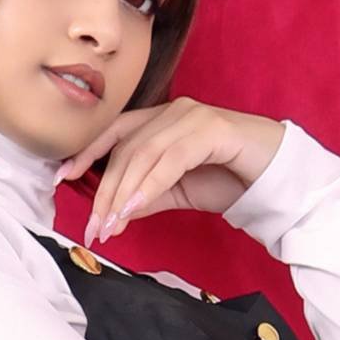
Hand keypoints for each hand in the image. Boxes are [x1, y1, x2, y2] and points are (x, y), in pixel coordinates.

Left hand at [56, 100, 286, 247]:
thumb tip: (113, 211)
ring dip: (123, 194)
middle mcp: (173, 111)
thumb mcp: (177, 192)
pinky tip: (135, 209)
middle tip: (95, 228)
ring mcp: (192, 117)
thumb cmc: (230, 179)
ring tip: (111, 226)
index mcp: (162, 120)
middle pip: (125, 150)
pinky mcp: (211, 130)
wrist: (276, 177)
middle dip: (105, 192)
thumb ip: (146, 196)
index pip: (114, 133)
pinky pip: (170, 159)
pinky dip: (150, 185)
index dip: (86, 153)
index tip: (63, 178)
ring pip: (143, 154)